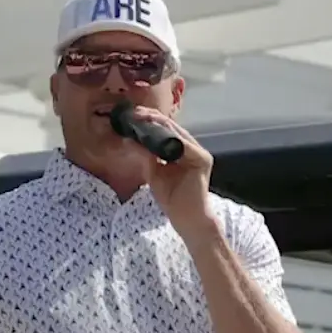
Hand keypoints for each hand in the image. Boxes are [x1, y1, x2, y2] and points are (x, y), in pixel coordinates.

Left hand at [121, 107, 215, 232]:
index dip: (149, 121)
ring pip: (177, 133)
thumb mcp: (153, 173)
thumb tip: (130, 139)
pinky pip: (183, 144)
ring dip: (158, 125)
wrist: (187, 219)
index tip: (132, 116)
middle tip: (134, 113)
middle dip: (152, 119)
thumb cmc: (172, 198)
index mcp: (182, 150)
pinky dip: (168, 138)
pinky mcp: (202, 159)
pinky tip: (154, 132)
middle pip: (171, 128)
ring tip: (141, 119)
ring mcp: (199, 153)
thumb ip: (145, 156)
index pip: (165, 131)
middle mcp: (192, 148)